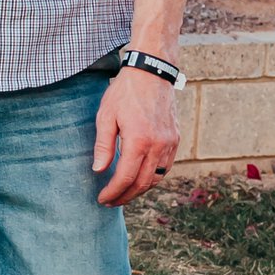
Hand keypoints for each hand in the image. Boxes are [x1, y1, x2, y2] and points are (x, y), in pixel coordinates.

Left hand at [93, 67, 179, 203]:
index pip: (126, 178)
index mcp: (139, 141)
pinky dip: (152, 177)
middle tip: (111, 202)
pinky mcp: (175, 139)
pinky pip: (165, 166)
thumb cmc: (125, 92)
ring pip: (156, 178)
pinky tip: (140, 178)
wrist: (151, 72)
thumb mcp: (106, 116)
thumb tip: (99, 171)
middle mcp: (158, 145)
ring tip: (124, 194)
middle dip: (125, 196)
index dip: (113, 192)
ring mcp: (169, 143)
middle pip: (142, 183)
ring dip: (140, 190)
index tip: (102, 199)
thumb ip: (103, 146)